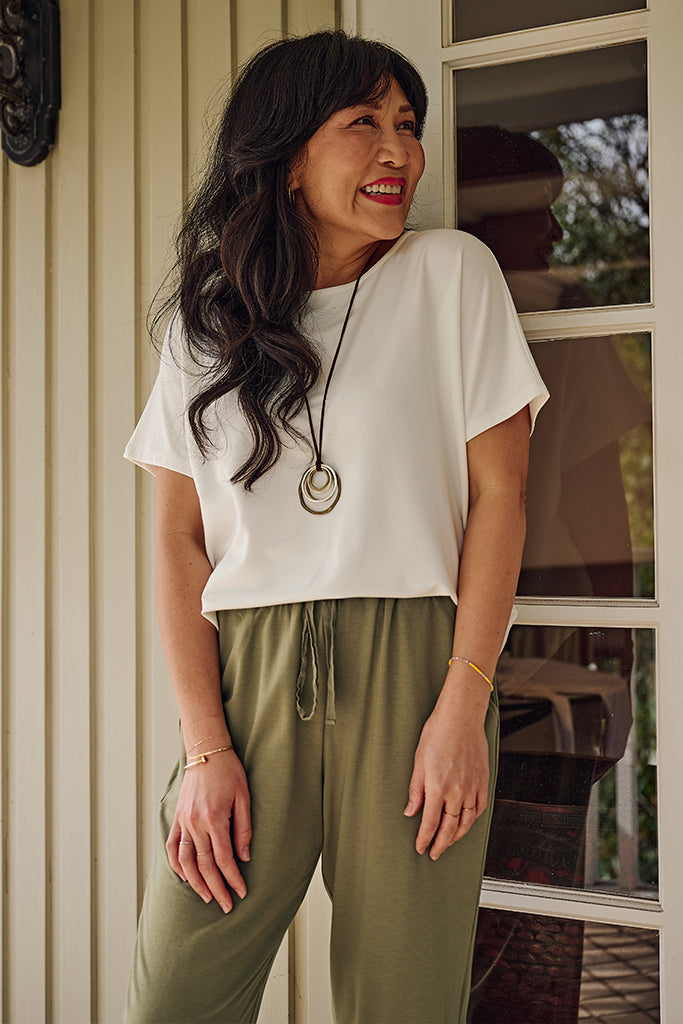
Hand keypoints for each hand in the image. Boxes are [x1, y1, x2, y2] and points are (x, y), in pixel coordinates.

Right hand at [166, 748, 251, 912]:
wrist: (206, 751)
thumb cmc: (229, 771)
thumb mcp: (244, 797)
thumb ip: (243, 829)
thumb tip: (243, 857)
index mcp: (214, 818)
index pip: (224, 858)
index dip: (233, 878)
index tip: (242, 892)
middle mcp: (195, 823)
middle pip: (205, 865)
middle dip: (217, 888)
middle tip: (228, 906)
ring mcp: (183, 821)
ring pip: (186, 861)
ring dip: (196, 882)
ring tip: (207, 898)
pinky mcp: (176, 818)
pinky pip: (173, 846)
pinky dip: (177, 864)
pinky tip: (186, 876)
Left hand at [404, 702, 489, 859]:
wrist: (461, 717)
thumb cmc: (437, 733)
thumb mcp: (418, 761)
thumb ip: (416, 790)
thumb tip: (410, 811)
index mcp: (437, 787)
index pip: (430, 823)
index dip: (425, 839)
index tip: (421, 848)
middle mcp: (457, 791)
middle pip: (450, 827)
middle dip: (441, 843)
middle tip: (435, 853)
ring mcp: (472, 786)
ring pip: (467, 821)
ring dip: (458, 835)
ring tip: (449, 842)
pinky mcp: (483, 780)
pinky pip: (480, 807)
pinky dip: (473, 819)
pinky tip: (467, 822)